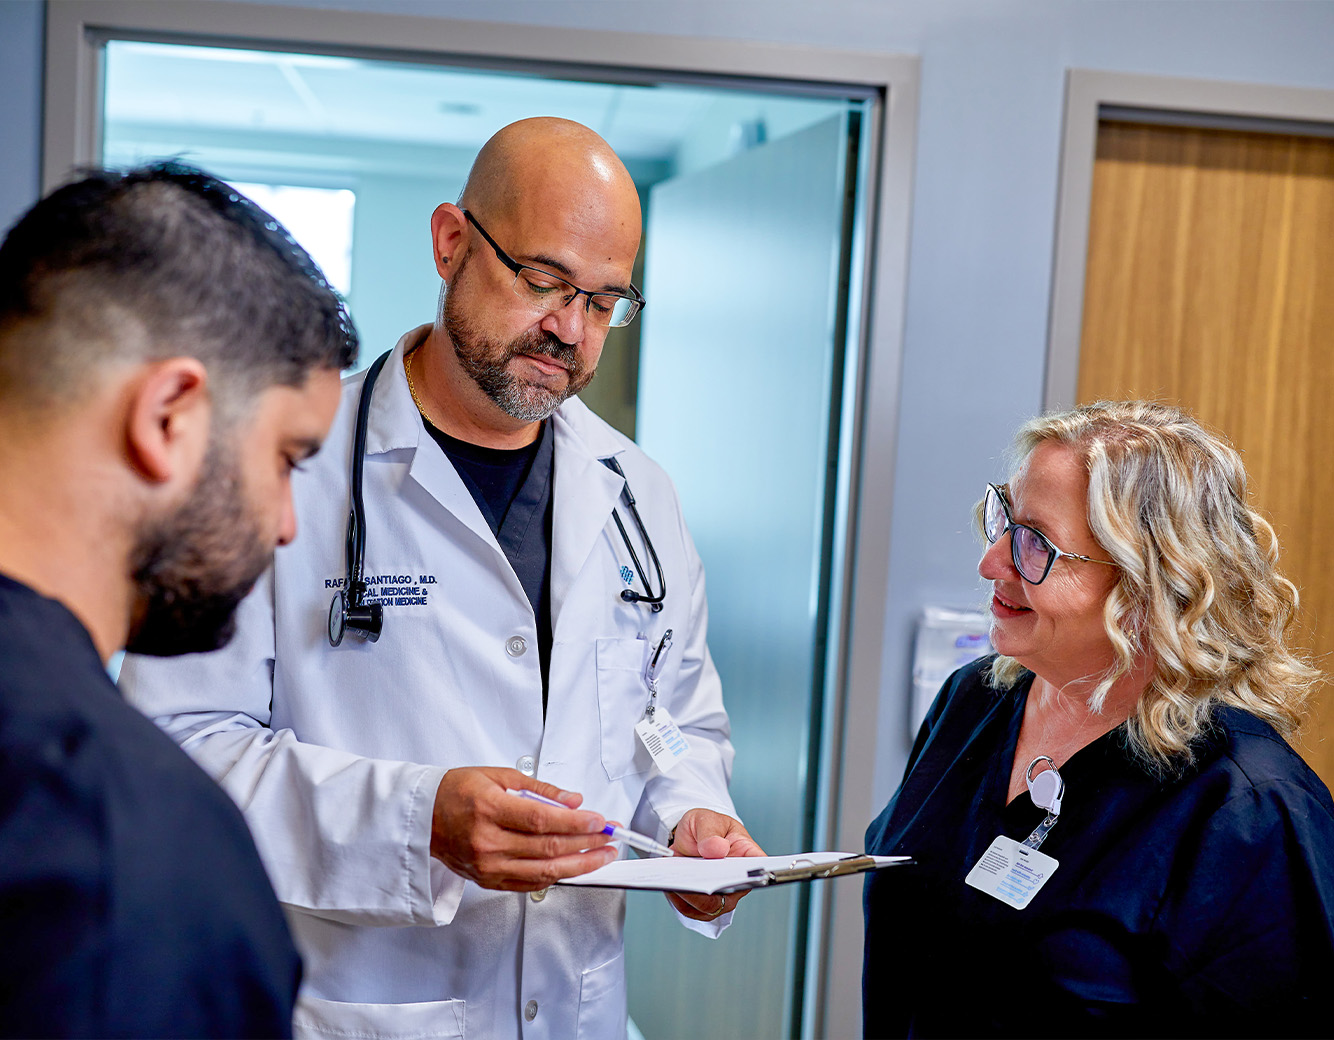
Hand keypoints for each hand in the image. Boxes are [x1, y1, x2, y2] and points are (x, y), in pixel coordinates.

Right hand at [430, 767, 615, 890]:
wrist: (422, 817)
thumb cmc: (456, 791)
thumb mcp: (497, 776)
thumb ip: (539, 789)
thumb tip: (572, 800)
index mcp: (489, 810)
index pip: (543, 820)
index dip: (576, 823)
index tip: (600, 820)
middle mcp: (488, 842)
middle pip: (548, 847)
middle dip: (586, 843)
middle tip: (610, 837)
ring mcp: (488, 866)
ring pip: (544, 871)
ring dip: (580, 865)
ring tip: (602, 856)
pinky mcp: (488, 881)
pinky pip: (529, 883)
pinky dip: (556, 876)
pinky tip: (574, 867)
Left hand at [664, 808, 765, 920]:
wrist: (688, 839)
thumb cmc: (705, 827)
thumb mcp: (705, 819)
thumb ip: (710, 831)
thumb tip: (717, 849)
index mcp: (748, 856)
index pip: (761, 868)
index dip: (757, 874)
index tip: (744, 874)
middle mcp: (738, 881)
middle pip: (731, 893)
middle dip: (712, 888)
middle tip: (696, 879)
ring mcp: (721, 896)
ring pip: (709, 906)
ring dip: (691, 896)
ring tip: (677, 882)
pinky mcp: (701, 905)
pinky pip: (690, 909)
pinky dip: (678, 899)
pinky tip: (669, 885)